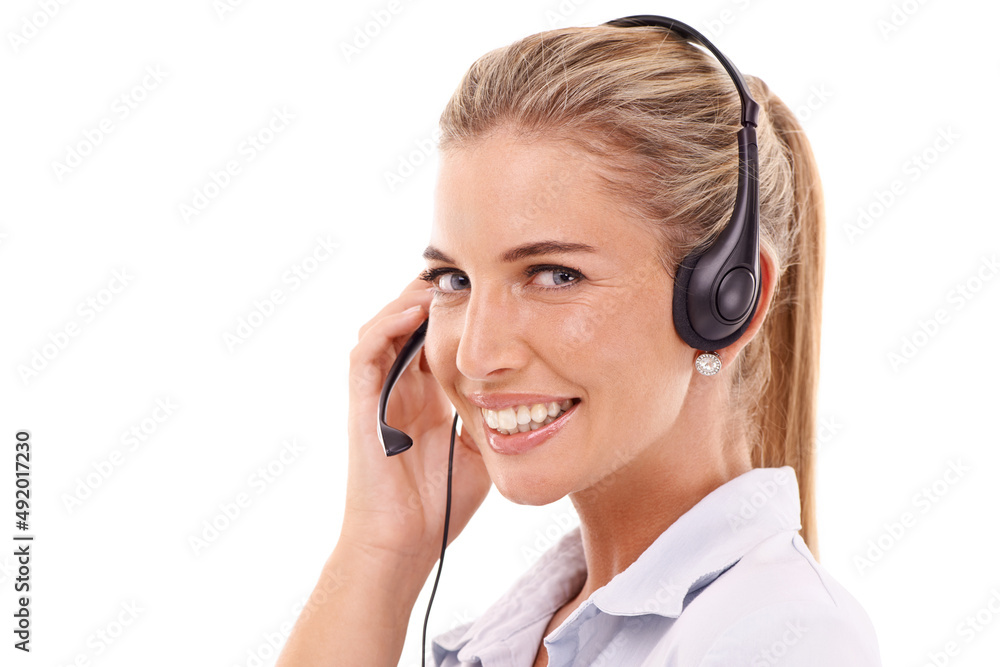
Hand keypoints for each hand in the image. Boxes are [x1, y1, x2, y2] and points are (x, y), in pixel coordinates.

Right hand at [341, 276, 491, 568]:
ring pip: (385, 325)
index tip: (490, 286)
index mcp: (428, 394)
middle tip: (468, 268)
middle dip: (437, 294)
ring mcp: (379, 391)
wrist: (406, 543)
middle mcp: (401, 385)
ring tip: (443, 279)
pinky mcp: (361, 401)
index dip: (458, 309)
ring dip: (411, 299)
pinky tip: (415, 308)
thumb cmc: (443, 503)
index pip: (438, 335)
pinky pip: (366, 350)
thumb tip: (533, 389)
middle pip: (411, 321)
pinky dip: (387, 324)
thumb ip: (493, 414)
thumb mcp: (482, 446)